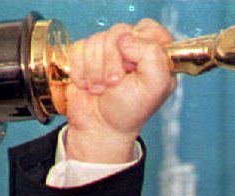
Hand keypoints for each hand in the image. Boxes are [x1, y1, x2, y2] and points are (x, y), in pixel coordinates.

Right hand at [64, 19, 176, 161]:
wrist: (100, 128)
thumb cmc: (130, 111)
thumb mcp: (154, 87)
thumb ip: (152, 56)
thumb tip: (127, 39)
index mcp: (155, 56)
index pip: (149, 29)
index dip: (139, 43)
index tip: (134, 65)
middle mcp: (133, 50)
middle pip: (118, 32)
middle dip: (112, 61)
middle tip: (115, 84)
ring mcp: (109, 51)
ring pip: (96, 39)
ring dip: (95, 69)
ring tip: (101, 89)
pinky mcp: (86, 55)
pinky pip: (79, 47)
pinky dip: (80, 69)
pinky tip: (88, 84)